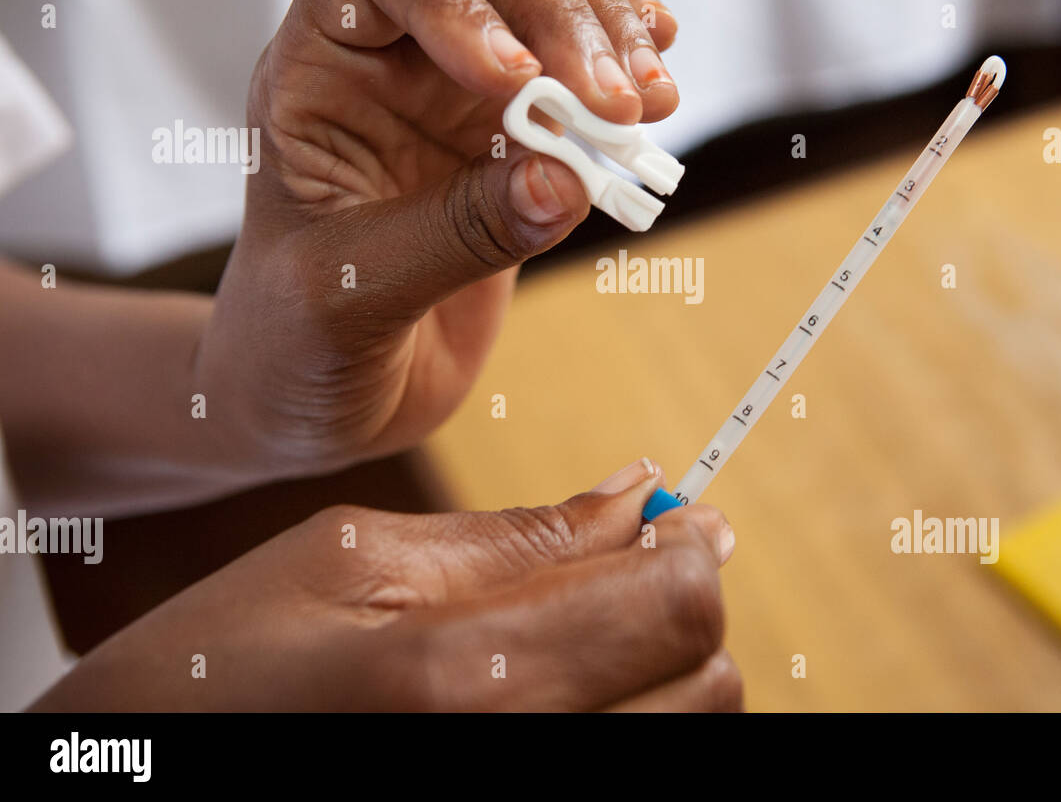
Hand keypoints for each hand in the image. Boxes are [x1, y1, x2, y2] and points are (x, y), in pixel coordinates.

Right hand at [31, 462, 739, 711]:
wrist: (161, 762)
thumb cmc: (226, 661)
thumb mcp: (352, 558)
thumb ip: (514, 532)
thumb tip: (640, 489)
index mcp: (460, 678)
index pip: (672, 606)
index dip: (690, 546)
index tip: (670, 516)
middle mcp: (513, 762)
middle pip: (708, 685)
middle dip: (682, 609)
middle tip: (628, 569)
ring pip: (690, 732)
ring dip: (665, 668)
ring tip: (588, 627)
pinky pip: (639, 764)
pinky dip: (633, 712)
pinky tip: (571, 680)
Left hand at [195, 0, 678, 478]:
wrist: (320, 397)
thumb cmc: (292, 345)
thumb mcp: (350, 298)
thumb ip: (452, 235)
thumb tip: (563, 179)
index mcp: (319, 70)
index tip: (515, 80)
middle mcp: (393, 60)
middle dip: (558, 15)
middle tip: (612, 107)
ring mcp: (460, 94)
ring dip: (610, 39)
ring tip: (647, 110)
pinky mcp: (517, 139)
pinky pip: (581, 68)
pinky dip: (629, 65)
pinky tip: (659, 87)